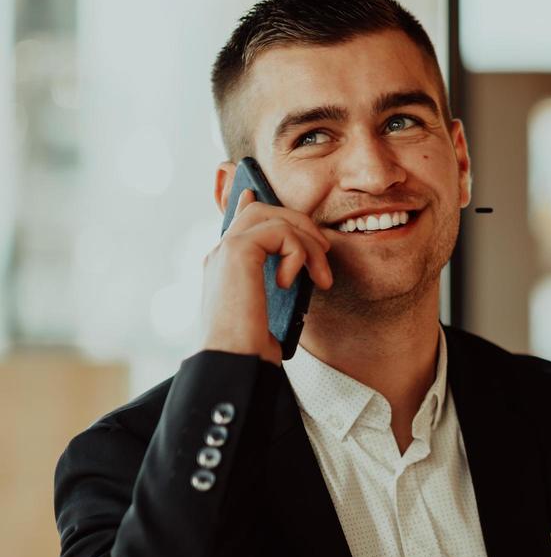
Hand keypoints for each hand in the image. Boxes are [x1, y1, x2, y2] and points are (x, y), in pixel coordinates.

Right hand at [201, 189, 332, 364]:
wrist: (232, 362)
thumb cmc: (249, 349)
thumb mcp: (268, 315)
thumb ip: (274, 291)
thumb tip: (292, 282)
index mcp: (224, 266)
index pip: (238, 221)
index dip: (251, 203)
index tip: (256, 193)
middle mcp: (220, 254)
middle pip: (261, 210)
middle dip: (300, 224)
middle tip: (323, 255)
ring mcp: (225, 250)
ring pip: (273, 215)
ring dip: (308, 241)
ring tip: (320, 276)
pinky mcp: (237, 252)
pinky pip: (280, 231)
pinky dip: (298, 252)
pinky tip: (292, 281)